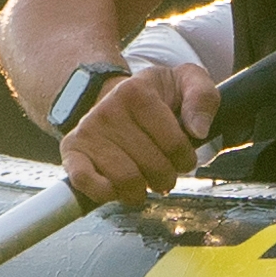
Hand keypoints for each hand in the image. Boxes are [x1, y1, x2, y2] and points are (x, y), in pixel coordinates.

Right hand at [53, 57, 212, 201]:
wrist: (115, 97)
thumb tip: (198, 131)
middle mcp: (107, 110)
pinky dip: (104, 193)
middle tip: (163, 171)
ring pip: (125, 181)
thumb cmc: (157, 96)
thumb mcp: (187, 83)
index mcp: (136, 91)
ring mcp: (87, 131)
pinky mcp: (72, 152)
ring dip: (141, 191)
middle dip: (166, 177)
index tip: (183, 157)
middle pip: (152, 167)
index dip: (186, 159)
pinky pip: (84, 181)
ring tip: (144, 180)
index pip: (175, 145)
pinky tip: (116, 189)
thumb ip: (203, 98)